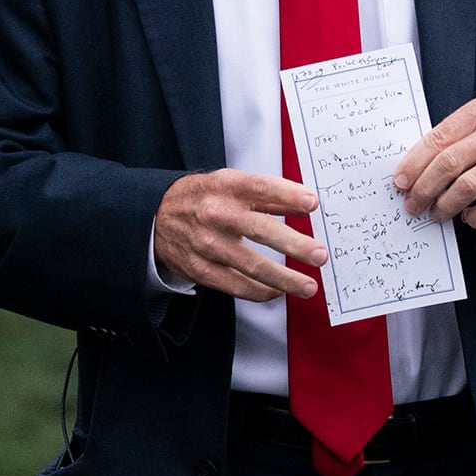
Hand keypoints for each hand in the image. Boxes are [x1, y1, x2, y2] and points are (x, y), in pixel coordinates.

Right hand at [153, 169, 327, 302]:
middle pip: (259, 230)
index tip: (312, 203)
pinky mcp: (201, 270)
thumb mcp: (230, 184)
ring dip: (284, 279)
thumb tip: (307, 205)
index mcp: (225, 186)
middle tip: (320, 255)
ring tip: (308, 286)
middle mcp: (216, 214)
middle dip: (294, 245)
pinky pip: (236, 286)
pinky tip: (278, 292)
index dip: (287, 195)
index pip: (259, 188)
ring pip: (251, 265)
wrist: (156, 217)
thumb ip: (268, 194)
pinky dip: (261, 291)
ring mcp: (207, 244)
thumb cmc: (203, 198)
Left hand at [393, 97, 475, 229]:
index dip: (414, 164)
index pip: (438, 139)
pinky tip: (467, 216)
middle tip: (413, 204)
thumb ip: (450, 141)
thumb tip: (411, 172)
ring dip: (445, 205)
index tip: (400, 182)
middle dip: (424, 188)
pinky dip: (474, 217)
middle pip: (449, 163)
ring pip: (468, 187)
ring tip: (436, 213)